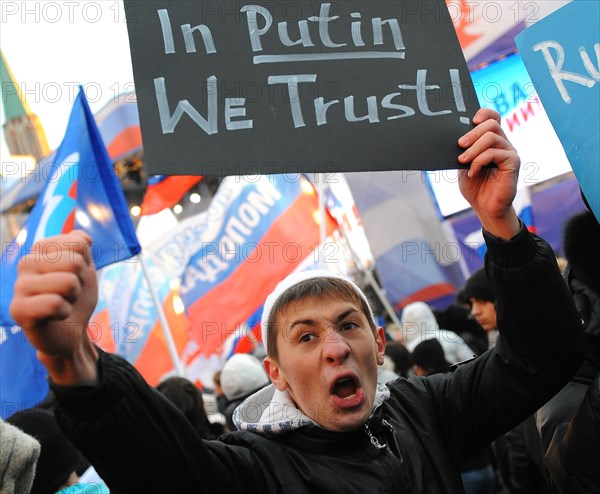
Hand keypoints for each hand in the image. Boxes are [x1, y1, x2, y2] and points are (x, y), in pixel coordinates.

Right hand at [10, 230, 99, 383]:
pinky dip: (64, 312)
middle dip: (80, 282)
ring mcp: (20, 286)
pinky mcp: (18, 309)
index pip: (78, 242)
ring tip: (62, 303)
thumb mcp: (86, 268)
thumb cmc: (76, 298)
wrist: (71, 332)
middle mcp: (26, 263)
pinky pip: (54, 303)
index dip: (86, 264)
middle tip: (70, 293)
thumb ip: (82, 248)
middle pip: (74, 262)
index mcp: (41, 249)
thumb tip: (83, 237)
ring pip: (67, 282)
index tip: (76, 276)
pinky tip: (55, 316)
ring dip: (73, 297)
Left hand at [458, 108, 520, 238]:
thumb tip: (454, 137)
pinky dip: (480, 161)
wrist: (484, 207)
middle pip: (491, 124)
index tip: (471, 120)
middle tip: (459, 144)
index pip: (493, 117)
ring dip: (473, 149)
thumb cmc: (475, 185)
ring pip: (492, 137)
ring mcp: (509, 152)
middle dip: (472, 133)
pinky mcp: (513, 162)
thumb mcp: (464, 164)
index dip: (484, 113)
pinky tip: (472, 172)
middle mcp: (503, 143)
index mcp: (492, 141)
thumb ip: (463, 150)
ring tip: (462, 161)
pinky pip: (495, 153)